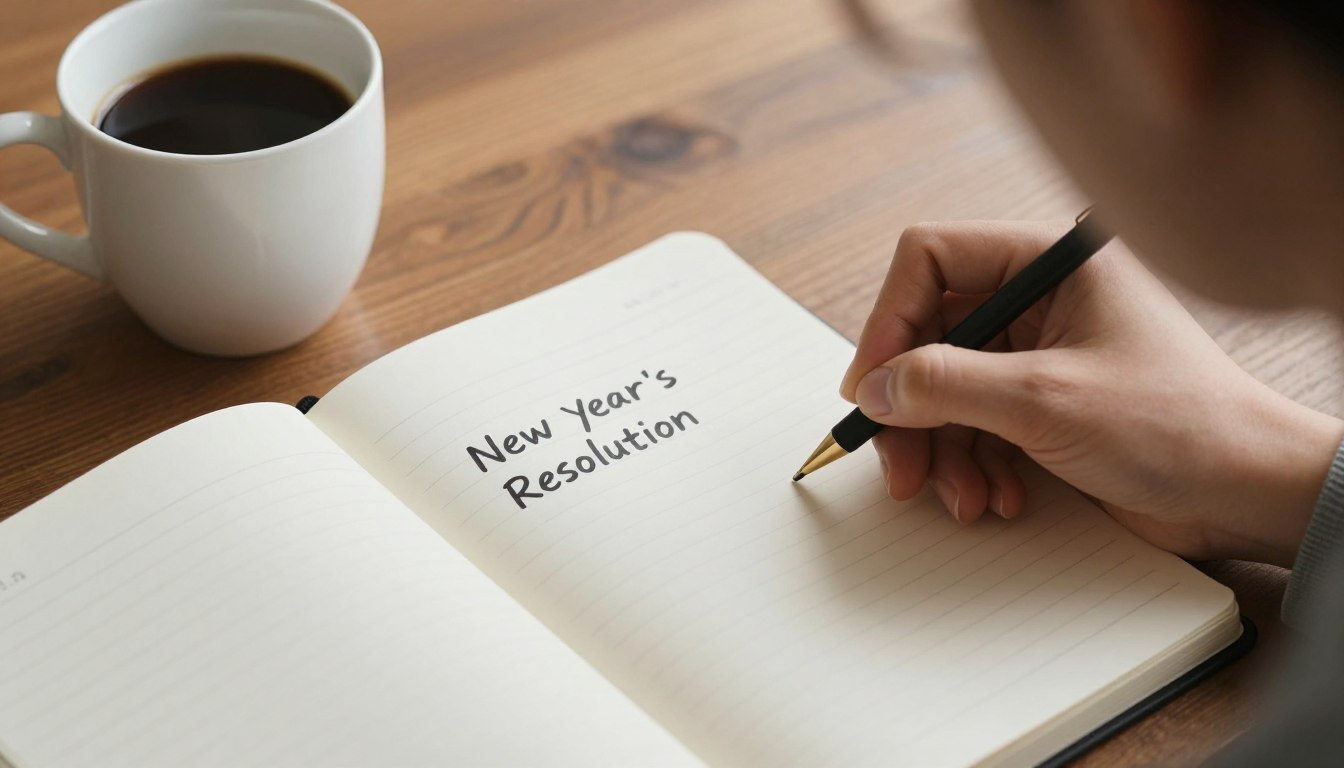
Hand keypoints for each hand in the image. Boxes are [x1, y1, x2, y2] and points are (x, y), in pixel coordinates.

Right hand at [841, 220, 1343, 566]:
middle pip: (931, 334)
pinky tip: (995, 496)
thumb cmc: (1179, 427)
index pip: (931, 259)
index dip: (889, 320)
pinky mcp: (1045, 405)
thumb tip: (875, 386)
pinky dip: (973, 465)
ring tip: (961, 496)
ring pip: (946, 387)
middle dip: (913, 406)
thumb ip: (945, 384)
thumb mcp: (1044, 400)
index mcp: (1051, 264)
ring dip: (943, 449)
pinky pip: (976, 424)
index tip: (871, 384)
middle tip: (899, 463)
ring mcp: (1042, 354)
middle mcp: (1042, 300)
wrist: (1248, 495)